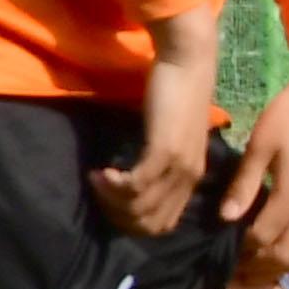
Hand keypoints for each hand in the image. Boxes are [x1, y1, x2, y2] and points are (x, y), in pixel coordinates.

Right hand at [91, 6, 221, 236]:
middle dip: (117, 215)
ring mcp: (178, 165)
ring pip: (140, 207)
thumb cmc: (175, 96)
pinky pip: (136, 184)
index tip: (109, 202)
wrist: (187, 64)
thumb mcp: (170, 136)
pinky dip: (114, 185)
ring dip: (110, 199)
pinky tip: (100, 172)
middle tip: (98, 192)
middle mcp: (189, 177)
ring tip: (96, 178)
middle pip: (150, 223)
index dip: (131, 222)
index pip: (162, 224)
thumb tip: (132, 183)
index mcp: (192, 178)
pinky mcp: (164, 150)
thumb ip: (159, 160)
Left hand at [224, 15, 288, 284]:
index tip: (221, 255)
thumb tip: (225, 219)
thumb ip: (244, 185)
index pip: (263, 236)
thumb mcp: (260, 145)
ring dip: (284, 267)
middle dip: (261, 267)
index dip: (242, 251)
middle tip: (237, 272)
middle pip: (287, 252)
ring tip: (261, 271)